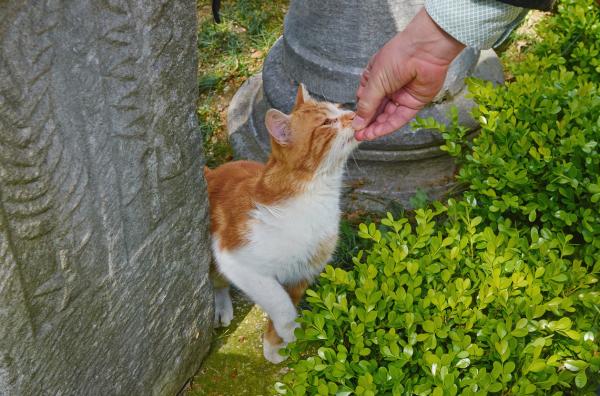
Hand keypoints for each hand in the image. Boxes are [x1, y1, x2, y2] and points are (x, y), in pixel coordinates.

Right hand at [353, 8, 464, 140]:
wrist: (424, 50)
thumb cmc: (398, 56)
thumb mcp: (375, 81)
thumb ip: (366, 105)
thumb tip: (357, 122)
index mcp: (375, 77)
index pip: (365, 99)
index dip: (360, 112)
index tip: (353, 124)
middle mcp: (388, 87)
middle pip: (376, 110)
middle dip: (367, 123)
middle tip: (358, 135)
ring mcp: (401, 95)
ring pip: (387, 116)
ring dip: (376, 127)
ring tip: (365, 136)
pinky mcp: (414, 102)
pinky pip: (400, 117)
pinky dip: (389, 126)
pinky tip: (377, 133)